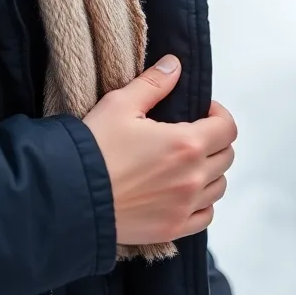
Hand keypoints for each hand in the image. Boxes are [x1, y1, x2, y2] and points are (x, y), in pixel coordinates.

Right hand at [83, 56, 236, 244]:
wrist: (67, 197)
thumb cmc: (92, 150)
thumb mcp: (120, 105)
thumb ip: (153, 83)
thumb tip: (175, 66)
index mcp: (186, 144)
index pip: (227, 128)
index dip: (219, 115)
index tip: (203, 112)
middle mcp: (193, 177)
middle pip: (226, 157)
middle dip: (215, 142)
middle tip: (193, 135)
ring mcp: (184, 206)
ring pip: (218, 187)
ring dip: (210, 172)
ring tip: (187, 164)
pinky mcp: (171, 228)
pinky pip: (205, 216)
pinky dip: (202, 204)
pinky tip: (185, 194)